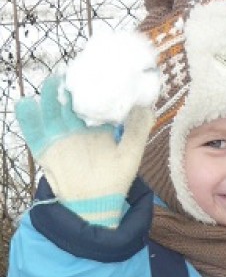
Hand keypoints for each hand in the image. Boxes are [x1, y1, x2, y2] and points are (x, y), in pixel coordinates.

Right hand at [16, 74, 153, 227]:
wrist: (94, 206)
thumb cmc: (115, 182)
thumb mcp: (130, 155)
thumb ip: (137, 131)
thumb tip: (147, 106)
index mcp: (97, 126)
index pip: (93, 100)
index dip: (92, 85)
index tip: (94, 70)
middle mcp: (76, 127)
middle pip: (68, 101)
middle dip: (68, 86)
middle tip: (71, 72)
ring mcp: (59, 136)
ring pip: (50, 110)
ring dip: (49, 95)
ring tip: (54, 83)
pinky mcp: (44, 147)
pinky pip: (32, 130)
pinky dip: (28, 117)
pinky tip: (28, 104)